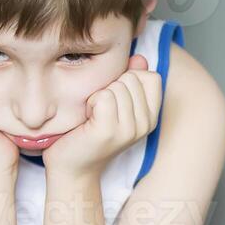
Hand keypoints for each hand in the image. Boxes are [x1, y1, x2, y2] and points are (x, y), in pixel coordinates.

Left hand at [43, 54, 162, 177]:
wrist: (72, 167)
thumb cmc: (89, 131)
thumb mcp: (115, 103)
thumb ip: (129, 79)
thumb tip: (139, 57)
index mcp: (151, 117)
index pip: (152, 77)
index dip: (128, 79)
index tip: (114, 99)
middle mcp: (145, 124)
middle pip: (131, 78)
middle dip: (110, 86)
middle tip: (99, 110)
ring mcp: (129, 129)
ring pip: (117, 85)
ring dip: (98, 95)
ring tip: (93, 115)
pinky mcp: (109, 131)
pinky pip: (104, 96)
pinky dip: (90, 102)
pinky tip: (87, 119)